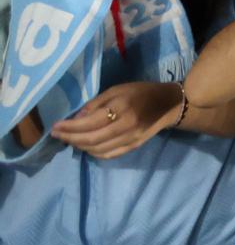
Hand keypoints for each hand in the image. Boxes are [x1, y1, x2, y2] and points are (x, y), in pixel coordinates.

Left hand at [49, 81, 180, 159]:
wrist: (168, 104)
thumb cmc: (141, 92)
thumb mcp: (117, 90)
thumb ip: (97, 103)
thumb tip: (77, 118)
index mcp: (122, 108)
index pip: (90, 123)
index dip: (70, 127)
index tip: (55, 127)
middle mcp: (126, 126)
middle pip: (91, 139)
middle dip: (70, 138)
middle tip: (57, 135)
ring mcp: (130, 139)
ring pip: (98, 150)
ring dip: (79, 146)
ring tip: (69, 140)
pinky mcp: (133, 146)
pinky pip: (108, 155)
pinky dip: (93, 153)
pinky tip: (86, 146)